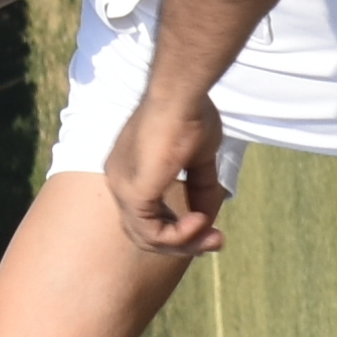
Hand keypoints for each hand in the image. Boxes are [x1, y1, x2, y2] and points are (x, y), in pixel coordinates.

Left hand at [101, 87, 230, 254]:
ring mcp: (121, 186)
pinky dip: (179, 235)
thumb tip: (208, 218)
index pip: (147, 213)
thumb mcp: (201, 158)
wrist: (182, 94)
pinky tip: (201, 222)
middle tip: (217, 241)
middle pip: (145, 230)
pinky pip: (152, 233)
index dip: (179, 227)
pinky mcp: (132, 192)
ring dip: (184, 242)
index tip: (210, 227)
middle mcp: (119, 179)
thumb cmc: (190, 113)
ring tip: (213, 235)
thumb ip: (201, 189)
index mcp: (129, 170)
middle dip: (183, 241)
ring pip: (147, 237)